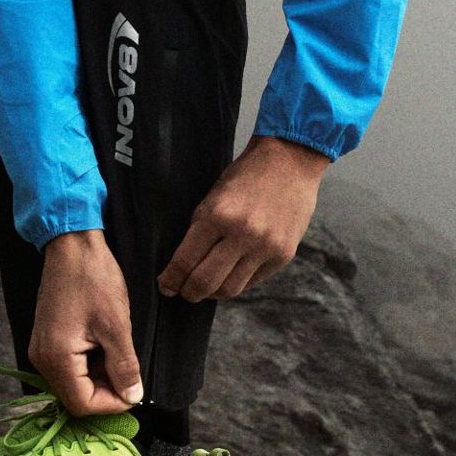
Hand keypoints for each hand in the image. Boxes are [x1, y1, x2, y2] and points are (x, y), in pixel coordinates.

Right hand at [30, 229, 145, 415]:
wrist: (72, 245)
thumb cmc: (94, 279)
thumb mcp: (116, 326)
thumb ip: (124, 367)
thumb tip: (133, 396)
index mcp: (55, 358)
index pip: (82, 404)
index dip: (111, 404)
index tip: (134, 390)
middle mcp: (41, 359)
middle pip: (75, 396)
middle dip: (106, 390)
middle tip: (129, 371)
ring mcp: (42, 349)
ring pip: (74, 382)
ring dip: (99, 376)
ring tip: (116, 351)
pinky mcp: (47, 340)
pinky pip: (69, 366)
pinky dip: (90, 363)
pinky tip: (104, 343)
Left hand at [156, 134, 327, 302]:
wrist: (290, 161)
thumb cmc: (245, 176)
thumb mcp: (213, 198)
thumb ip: (200, 231)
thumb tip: (183, 267)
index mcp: (217, 215)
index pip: (185, 261)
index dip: (171, 279)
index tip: (166, 286)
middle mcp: (243, 234)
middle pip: (206, 282)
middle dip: (189, 292)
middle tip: (183, 291)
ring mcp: (266, 246)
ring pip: (230, 289)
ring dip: (213, 293)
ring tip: (206, 288)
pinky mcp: (284, 254)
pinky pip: (253, 281)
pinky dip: (237, 282)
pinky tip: (229, 275)